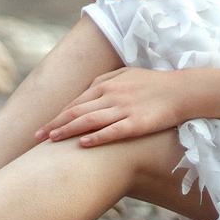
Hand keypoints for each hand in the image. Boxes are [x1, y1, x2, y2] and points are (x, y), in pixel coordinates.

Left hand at [40, 67, 195, 146]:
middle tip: (36, 137)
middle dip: (55, 125)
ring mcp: (124, 109)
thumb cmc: (153, 83)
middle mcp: (111, 95)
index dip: (57, 116)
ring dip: (68, 130)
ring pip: (89, 120)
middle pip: (76, 111)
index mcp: (106, 85)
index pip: (75, 102)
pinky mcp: (137, 123)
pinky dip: (97, 137)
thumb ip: (104, 81)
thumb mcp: (125, 75)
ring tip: (52, 141)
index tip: (42, 128)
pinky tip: (83, 144)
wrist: (182, 90)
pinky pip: (113, 131)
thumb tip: (86, 91)